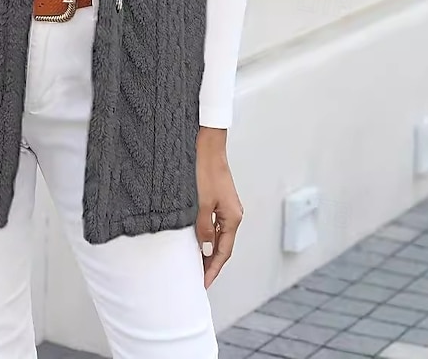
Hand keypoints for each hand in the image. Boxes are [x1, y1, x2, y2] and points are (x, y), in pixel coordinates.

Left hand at [194, 127, 243, 287]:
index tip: (203, 283)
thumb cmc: (205, 170)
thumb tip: (206, 249)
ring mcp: (227, 206)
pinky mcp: (218, 198)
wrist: (207, 146)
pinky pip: (214, 223)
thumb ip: (204, 227)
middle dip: (211, 262)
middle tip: (198, 277)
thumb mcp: (201, 203)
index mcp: (233, 217)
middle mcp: (233, 213)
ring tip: (194, 262)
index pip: (224, 251)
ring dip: (207, 248)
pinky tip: (195, 238)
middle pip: (223, 245)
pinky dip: (206, 234)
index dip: (213, 268)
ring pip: (218, 234)